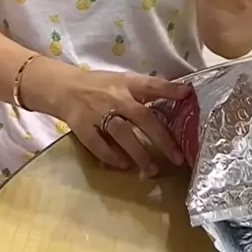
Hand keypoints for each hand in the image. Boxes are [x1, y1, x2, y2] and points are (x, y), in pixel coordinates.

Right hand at [58, 69, 190, 174]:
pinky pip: (98, 145)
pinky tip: (124, 166)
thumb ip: (143, 91)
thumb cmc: (99, 85)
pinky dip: (112, 157)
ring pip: (122, 134)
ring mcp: (97, 112)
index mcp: (126, 83)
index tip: (187, 95)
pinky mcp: (82, 126)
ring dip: (139, 153)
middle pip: (142, 117)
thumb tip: (176, 99)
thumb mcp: (121, 81)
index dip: (169, 89)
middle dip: (161, 138)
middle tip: (177, 157)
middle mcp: (114, 97)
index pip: (151, 84)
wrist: (64, 87)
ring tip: (153, 170)